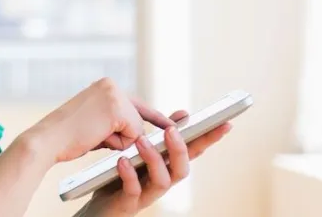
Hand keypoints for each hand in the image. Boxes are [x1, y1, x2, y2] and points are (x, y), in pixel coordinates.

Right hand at [21, 78, 169, 163]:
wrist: (48, 139)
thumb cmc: (67, 136)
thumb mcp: (95, 122)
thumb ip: (116, 121)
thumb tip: (141, 133)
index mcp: (104, 85)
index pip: (134, 103)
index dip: (154, 117)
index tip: (175, 122)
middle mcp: (111, 85)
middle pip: (137, 117)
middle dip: (126, 134)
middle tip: (102, 134)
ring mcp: (115, 95)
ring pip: (136, 127)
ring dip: (119, 139)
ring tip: (91, 134)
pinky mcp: (117, 109)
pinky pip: (133, 135)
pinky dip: (117, 142)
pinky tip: (96, 136)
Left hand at [77, 110, 232, 216]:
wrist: (97, 207)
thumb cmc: (119, 176)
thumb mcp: (140, 152)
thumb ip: (161, 134)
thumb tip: (184, 113)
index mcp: (166, 168)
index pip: (193, 153)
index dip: (209, 139)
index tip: (224, 123)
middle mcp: (160, 182)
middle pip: (182, 170)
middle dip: (181, 150)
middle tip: (173, 130)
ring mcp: (146, 195)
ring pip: (162, 182)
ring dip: (154, 160)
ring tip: (142, 141)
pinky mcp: (128, 203)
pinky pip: (133, 191)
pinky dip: (130, 175)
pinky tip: (123, 161)